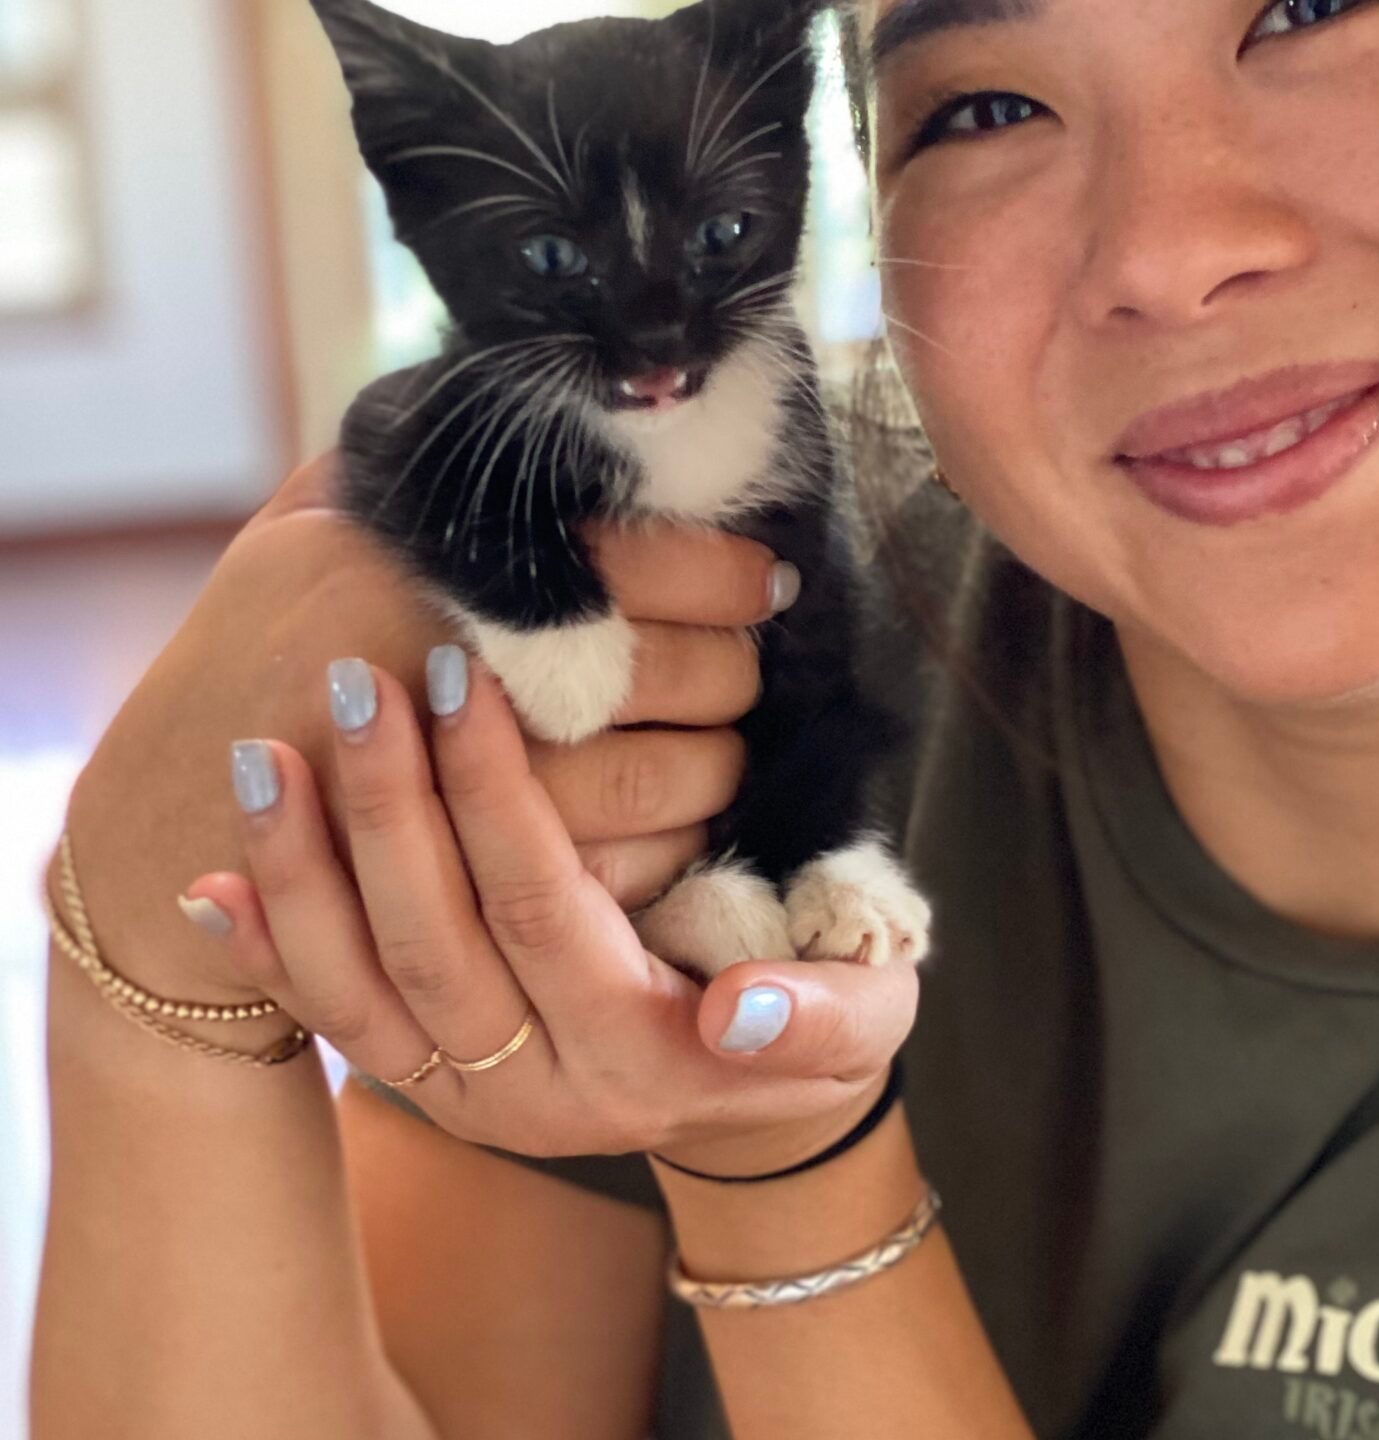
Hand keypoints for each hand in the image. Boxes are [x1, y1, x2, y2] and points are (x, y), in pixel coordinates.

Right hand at [65, 456, 784, 1008]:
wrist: (187, 810)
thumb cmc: (263, 644)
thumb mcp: (318, 522)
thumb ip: (420, 459)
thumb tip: (529, 395)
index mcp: (452, 566)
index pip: (659, 559)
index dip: (734, 573)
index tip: (762, 579)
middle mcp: (480, 672)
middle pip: (694, 672)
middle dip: (733, 671)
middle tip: (732, 662)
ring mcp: (493, 789)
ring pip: (685, 775)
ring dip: (718, 761)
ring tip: (707, 738)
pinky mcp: (501, 881)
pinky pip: (645, 862)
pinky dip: (674, 840)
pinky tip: (661, 810)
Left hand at [186, 651, 916, 1169]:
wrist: (756, 1097)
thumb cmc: (822, 1019)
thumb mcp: (866, 1018)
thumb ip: (823, 1014)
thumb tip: (740, 1007)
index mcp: (644, 1058)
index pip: (546, 912)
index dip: (499, 798)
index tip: (467, 682)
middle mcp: (541, 1096)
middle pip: (435, 942)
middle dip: (389, 806)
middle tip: (356, 681)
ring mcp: (473, 1099)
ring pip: (361, 989)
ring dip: (305, 869)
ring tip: (264, 752)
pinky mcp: (430, 1088)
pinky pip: (332, 1022)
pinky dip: (272, 951)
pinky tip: (219, 879)